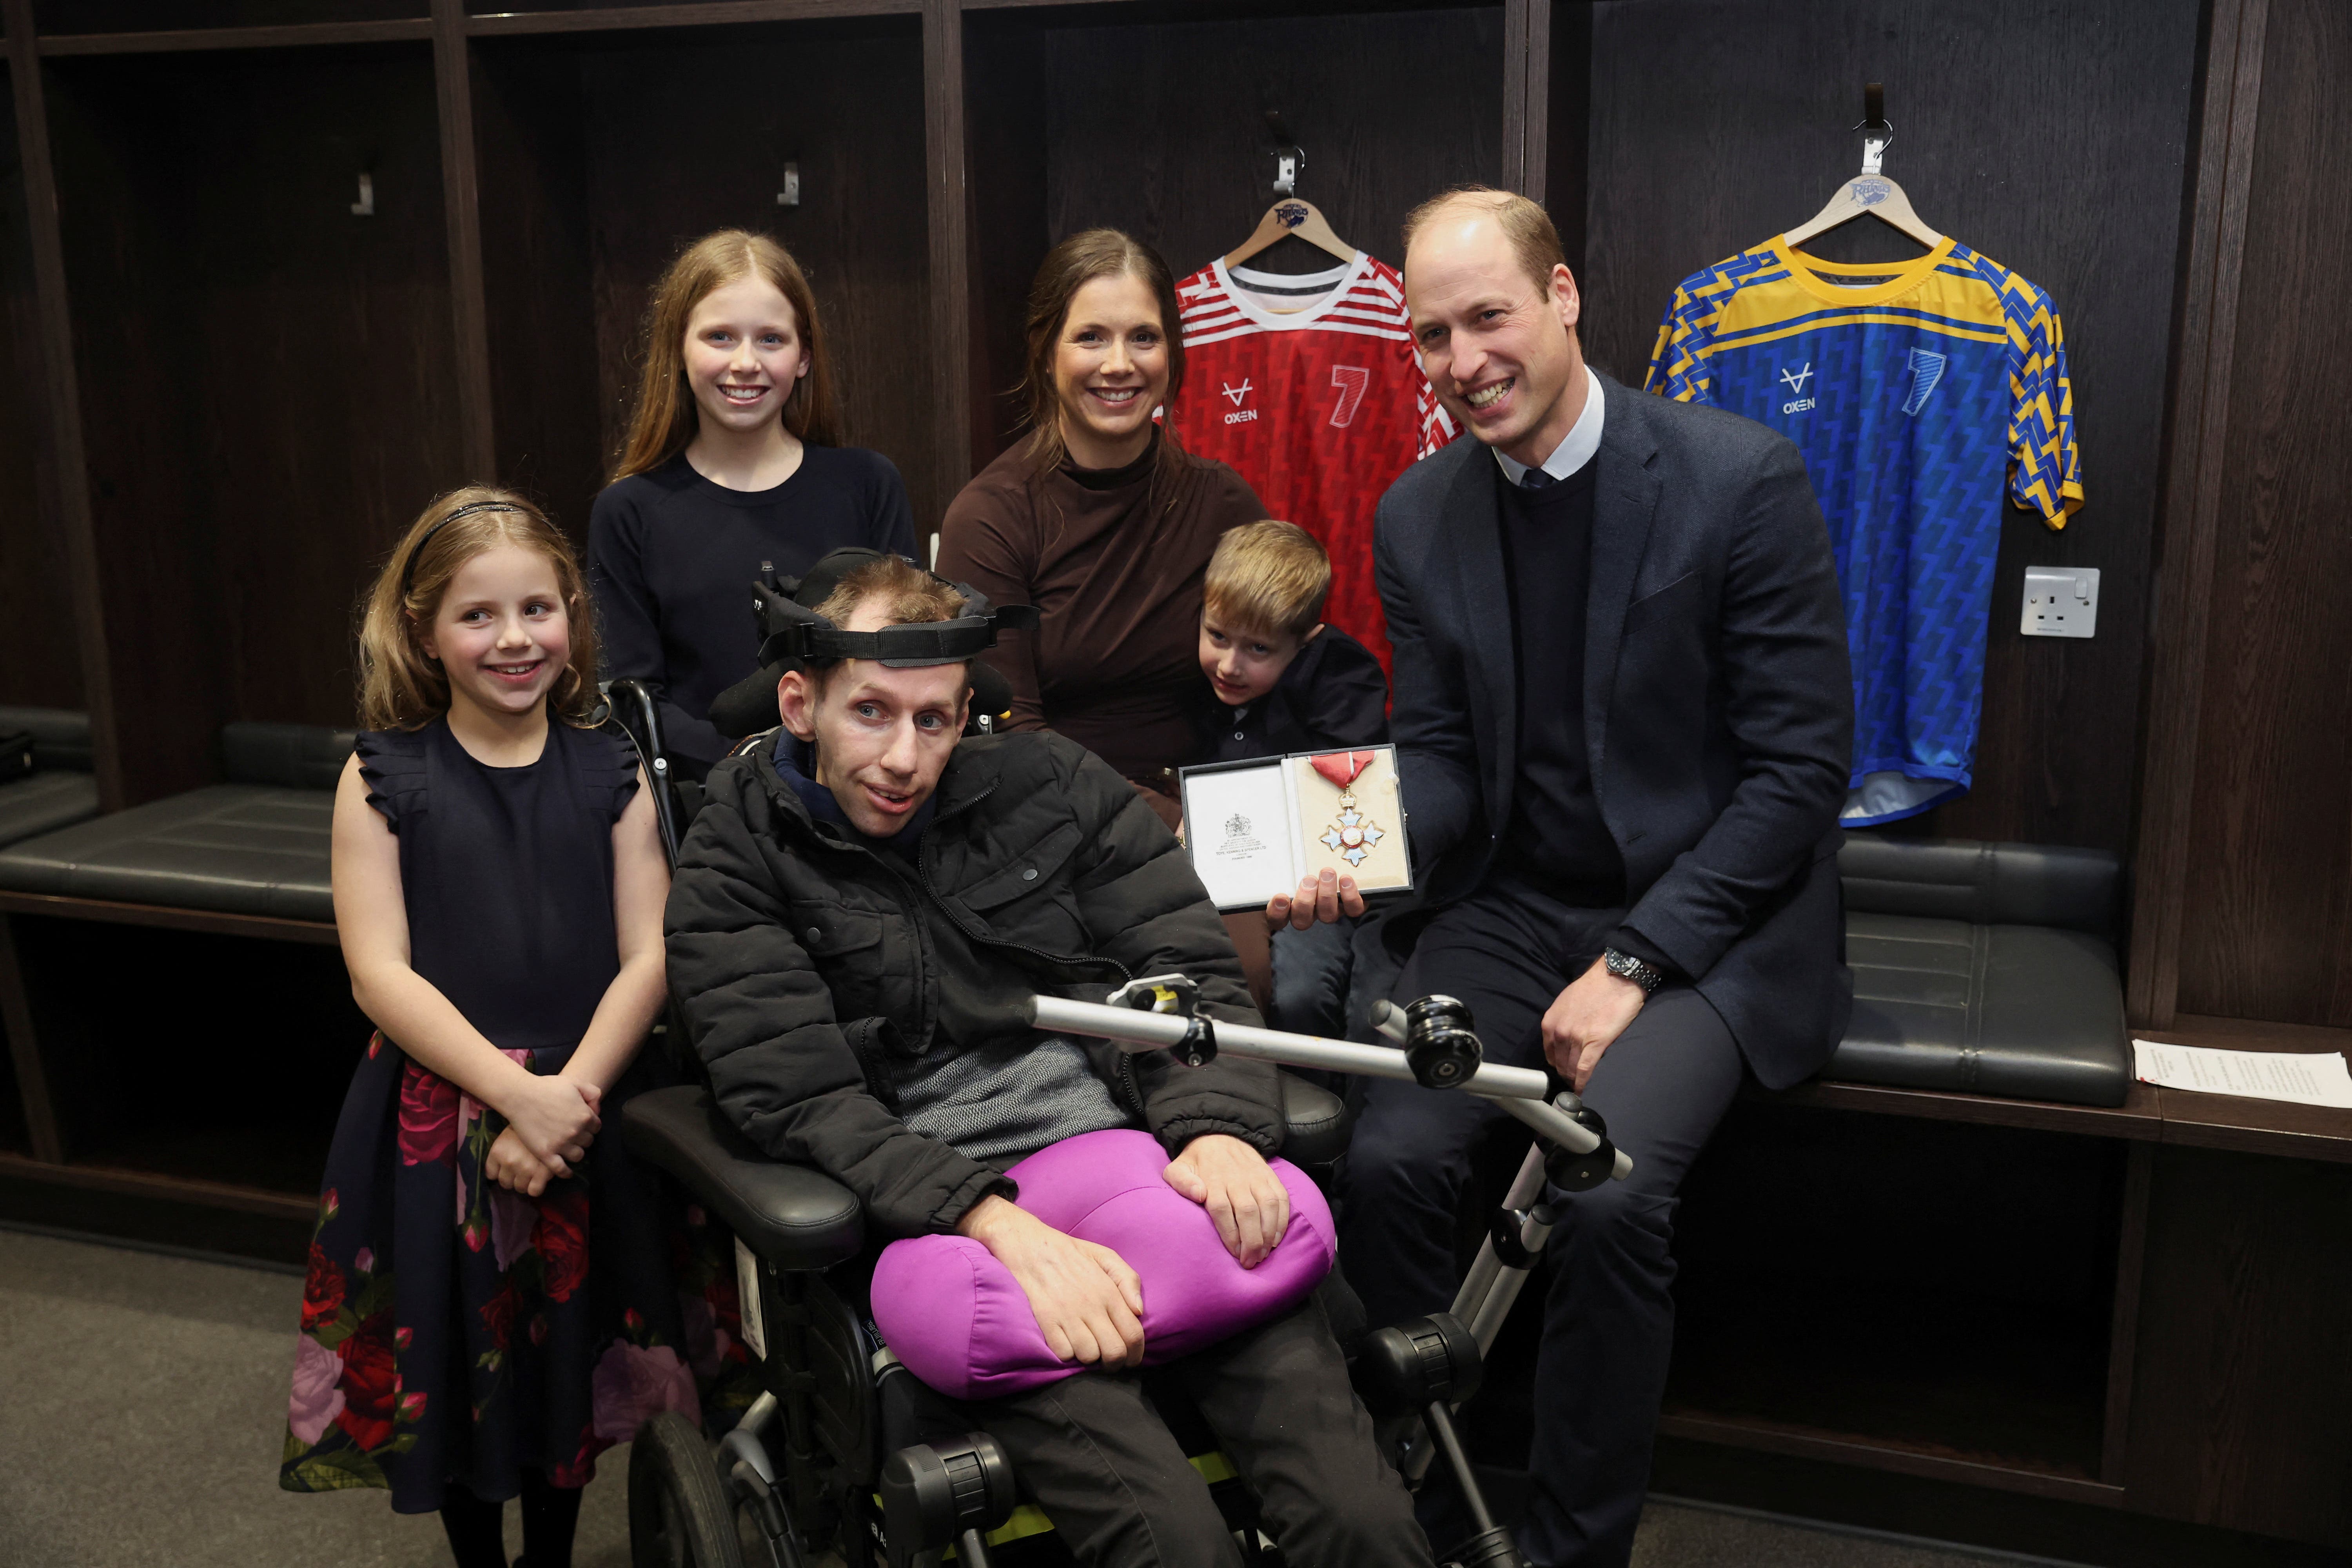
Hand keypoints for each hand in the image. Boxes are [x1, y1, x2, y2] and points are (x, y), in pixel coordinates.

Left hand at [484, 1126, 556, 1195]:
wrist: (549, 1114)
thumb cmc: (529, 1121)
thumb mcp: (510, 1132)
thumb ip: (504, 1148)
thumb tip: (503, 1165)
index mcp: (498, 1151)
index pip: (491, 1174)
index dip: (500, 1172)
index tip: (508, 1169)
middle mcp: (508, 1161)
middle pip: (505, 1183)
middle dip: (513, 1178)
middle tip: (523, 1170)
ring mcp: (524, 1169)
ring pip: (520, 1188)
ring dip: (525, 1183)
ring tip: (533, 1173)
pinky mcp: (540, 1174)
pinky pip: (534, 1191)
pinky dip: (537, 1187)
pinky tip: (542, 1178)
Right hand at [502, 1074, 601, 1177]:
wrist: (521, 1096)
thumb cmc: (546, 1087)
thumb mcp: (574, 1083)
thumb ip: (592, 1093)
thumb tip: (597, 1110)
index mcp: (585, 1116)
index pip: (596, 1127)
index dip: (589, 1125)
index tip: (581, 1124)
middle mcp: (575, 1132)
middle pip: (588, 1142)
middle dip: (582, 1138)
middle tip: (572, 1135)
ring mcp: (561, 1144)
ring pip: (578, 1156)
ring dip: (575, 1152)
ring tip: (569, 1149)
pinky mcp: (546, 1153)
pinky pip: (561, 1169)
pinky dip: (566, 1172)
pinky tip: (567, 1172)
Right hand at [957, 1196, 1146, 1367]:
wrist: (1028, 1245)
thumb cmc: (1069, 1253)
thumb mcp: (1105, 1256)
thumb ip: (1128, 1280)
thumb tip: (1139, 1311)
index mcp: (1109, 1291)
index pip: (1133, 1334)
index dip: (1136, 1355)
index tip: (1131, 1360)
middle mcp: (1091, 1305)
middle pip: (1114, 1352)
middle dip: (1115, 1363)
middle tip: (1108, 1361)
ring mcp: (1067, 1314)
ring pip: (1088, 1356)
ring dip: (1088, 1357)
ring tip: (1084, 1347)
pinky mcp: (1045, 1321)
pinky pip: (1063, 1354)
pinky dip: (1066, 1353)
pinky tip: (1066, 1341)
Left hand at [1163, 1133, 1289, 1267]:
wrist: (1220, 1134)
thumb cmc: (1197, 1161)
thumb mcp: (1178, 1167)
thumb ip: (1181, 1182)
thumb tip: (1198, 1195)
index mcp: (1213, 1179)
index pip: (1222, 1209)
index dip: (1229, 1234)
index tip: (1234, 1254)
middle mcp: (1236, 1178)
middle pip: (1247, 1211)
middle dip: (1251, 1241)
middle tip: (1250, 1262)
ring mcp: (1256, 1176)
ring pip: (1268, 1205)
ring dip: (1268, 1233)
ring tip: (1263, 1254)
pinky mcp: (1269, 1175)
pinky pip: (1281, 1197)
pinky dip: (1282, 1219)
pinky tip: (1276, 1238)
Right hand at [1265, 867, 1363, 932]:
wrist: (1338, 863)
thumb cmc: (1305, 863)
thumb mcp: (1292, 861)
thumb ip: (1283, 860)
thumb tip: (1267, 839)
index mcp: (1289, 907)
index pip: (1277, 920)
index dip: (1277, 913)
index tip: (1281, 896)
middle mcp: (1309, 913)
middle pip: (1302, 920)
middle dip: (1305, 901)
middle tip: (1309, 880)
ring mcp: (1329, 911)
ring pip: (1327, 915)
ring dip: (1326, 894)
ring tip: (1327, 873)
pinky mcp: (1350, 907)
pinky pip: (1352, 910)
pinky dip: (1350, 896)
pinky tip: (1346, 879)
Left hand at [1540, 959, 1647, 1090]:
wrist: (1616, 977)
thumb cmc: (1594, 988)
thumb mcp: (1566, 1003)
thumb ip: (1562, 1022)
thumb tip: (1565, 1040)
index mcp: (1550, 1022)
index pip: (1550, 1054)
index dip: (1559, 1066)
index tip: (1566, 1072)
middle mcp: (1559, 1032)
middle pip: (1560, 1065)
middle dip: (1568, 1075)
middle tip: (1577, 1082)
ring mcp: (1576, 1038)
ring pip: (1572, 1069)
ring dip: (1576, 1080)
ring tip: (1583, 1086)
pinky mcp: (1595, 1043)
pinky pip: (1585, 1071)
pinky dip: (1584, 1083)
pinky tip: (1585, 1090)